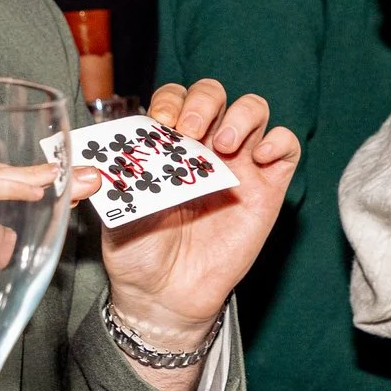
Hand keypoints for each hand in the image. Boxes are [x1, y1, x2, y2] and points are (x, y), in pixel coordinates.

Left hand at [96, 78, 300, 358]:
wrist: (164, 295)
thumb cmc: (138, 251)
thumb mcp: (116, 207)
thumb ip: (115, 177)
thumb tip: (104, 154)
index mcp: (168, 145)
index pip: (175, 98)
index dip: (171, 100)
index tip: (161, 122)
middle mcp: (205, 147)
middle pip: (215, 94)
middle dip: (203, 101)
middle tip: (190, 130)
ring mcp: (239, 165)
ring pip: (254, 110)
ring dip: (241, 115)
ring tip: (224, 144)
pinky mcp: (268, 188)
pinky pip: (286, 147)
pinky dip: (279, 140)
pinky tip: (259, 157)